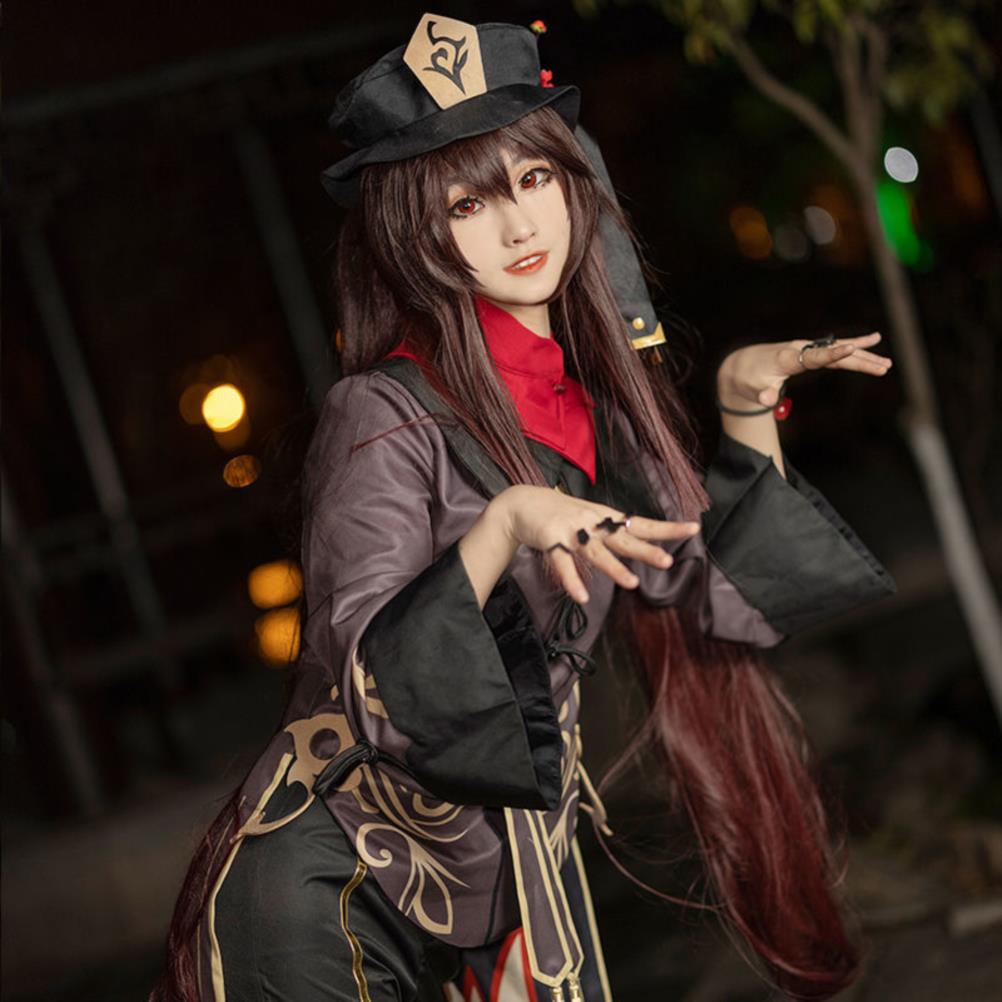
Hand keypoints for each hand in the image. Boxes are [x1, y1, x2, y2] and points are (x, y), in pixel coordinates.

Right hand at [495, 485, 699, 603]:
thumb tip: (641, 544)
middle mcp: (593, 523)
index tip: (694, 528)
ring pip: (596, 552)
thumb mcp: (590, 520)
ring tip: (631, 584)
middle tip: (668, 561)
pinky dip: (572, 581)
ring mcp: (572, 530)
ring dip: (613, 568)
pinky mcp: (551, 539)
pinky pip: (563, 563)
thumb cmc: (560, 515)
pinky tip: (581, 597)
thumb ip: (611, 533)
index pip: (641, 524)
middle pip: (624, 538)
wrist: (521, 504)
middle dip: (646, 550)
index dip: (666, 528)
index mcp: (605, 519)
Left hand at [718, 332, 892, 408]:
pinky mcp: (809, 353)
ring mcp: (805, 349)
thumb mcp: (751, 389)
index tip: (851, 348)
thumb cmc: (748, 379)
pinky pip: (834, 350)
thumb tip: (767, 399)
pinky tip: (871, 345)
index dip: (832, 353)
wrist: (742, 365)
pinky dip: (852, 348)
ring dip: (862, 356)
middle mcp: (799, 350)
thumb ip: (761, 394)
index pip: (815, 356)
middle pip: (834, 354)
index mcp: (787, 358)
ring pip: (838, 351)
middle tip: (883, 367)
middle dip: (859, 360)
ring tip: (886, 363)